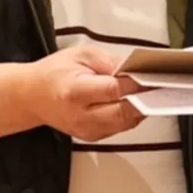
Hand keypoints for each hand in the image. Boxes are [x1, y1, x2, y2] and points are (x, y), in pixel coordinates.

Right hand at [26, 45, 143, 140]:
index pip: (114, 91)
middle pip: (124, 112)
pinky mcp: (92, 137)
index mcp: (75, 91)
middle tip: (159, 84)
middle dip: (145, 98)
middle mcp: (80, 116)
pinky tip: (136, 101)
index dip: (136, 84)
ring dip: (142, 108)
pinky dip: (132, 115)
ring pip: (126, 123)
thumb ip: (110, 62)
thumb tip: (135, 70)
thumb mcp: (82, 55)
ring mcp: (86, 130)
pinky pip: (120, 128)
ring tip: (152, 91)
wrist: (33, 97)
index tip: (152, 75)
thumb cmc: (55, 73)